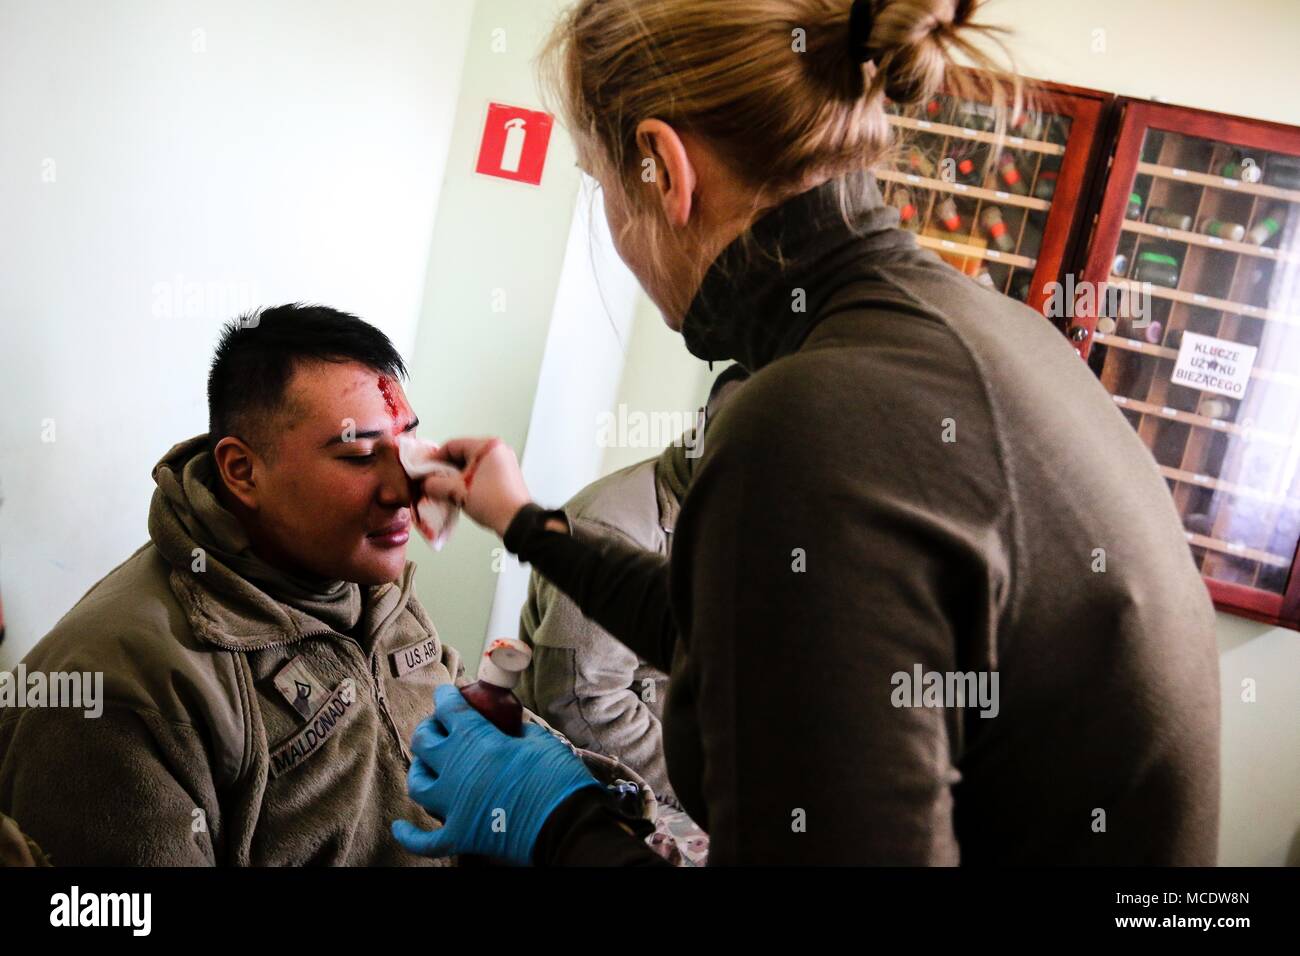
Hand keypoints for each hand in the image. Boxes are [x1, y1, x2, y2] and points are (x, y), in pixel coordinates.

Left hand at [392, 684, 600, 865]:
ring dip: (419, 770)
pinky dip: (409, 835)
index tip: (447, 693)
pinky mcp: (459, 835)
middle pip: (424, 741)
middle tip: (439, 726)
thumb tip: (511, 730)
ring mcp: (453, 804)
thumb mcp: (540, 740)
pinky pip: (424, 840)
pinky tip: (399, 827)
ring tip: (425, 765)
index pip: (449, 709)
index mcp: (475, 739)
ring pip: (418, 784)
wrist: (567, 823)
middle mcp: (455, 768)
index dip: (445, 697)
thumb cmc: (557, 777)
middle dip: (429, 728)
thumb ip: (518, 731)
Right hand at [421, 437, 532, 537]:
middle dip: (445, 469)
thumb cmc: (491, 502)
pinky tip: (460, 492)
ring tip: (444, 489)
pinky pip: (482, 471)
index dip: (435, 458)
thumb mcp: (458, 492)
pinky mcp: (507, 474)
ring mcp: (504, 461)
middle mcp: (498, 449)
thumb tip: (426, 483)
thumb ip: (436, 485)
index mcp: (487, 446)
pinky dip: (469, 479)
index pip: (453, 445)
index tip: (425, 470)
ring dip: (456, 476)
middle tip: (433, 481)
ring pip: (472, 464)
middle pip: (462, 453)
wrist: (516, 521)